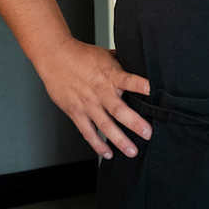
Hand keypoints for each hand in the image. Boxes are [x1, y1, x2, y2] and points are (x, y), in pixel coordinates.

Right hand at [33, 36, 152, 159]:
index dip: (141, 86)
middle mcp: (100, 92)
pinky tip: (107, 153)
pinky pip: (88, 132)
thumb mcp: (106, 55)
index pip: (129, 81)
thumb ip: (122, 65)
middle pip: (119, 110)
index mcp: (110, 75)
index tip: (153, 92)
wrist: (55, 57)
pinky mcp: (76, 112)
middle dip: (134, 123)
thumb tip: (140, 65)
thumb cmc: (81, 55)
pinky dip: (97, 144)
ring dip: (119, 140)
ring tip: (132, 151)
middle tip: (147, 133)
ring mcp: (88, 104)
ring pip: (105, 125)